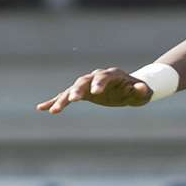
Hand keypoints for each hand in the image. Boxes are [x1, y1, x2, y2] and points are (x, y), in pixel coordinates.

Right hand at [35, 67, 152, 113]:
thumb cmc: (138, 91)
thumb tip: (141, 87)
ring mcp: (88, 84)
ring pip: (72, 89)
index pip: (103, 77)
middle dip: (77, 90)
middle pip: (84, 81)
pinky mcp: (82, 93)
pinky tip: (42, 108)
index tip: (95, 93)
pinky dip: (55, 101)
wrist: (130, 89)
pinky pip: (66, 96)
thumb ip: (141, 90)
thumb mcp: (143, 92)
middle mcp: (97, 77)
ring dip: (63, 99)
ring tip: (54, 111)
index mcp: (112, 74)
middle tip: (72, 100)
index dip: (99, 83)